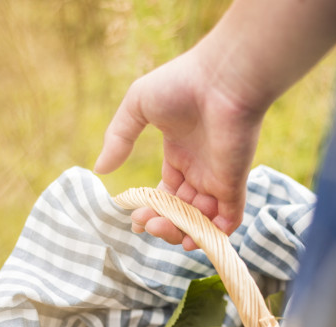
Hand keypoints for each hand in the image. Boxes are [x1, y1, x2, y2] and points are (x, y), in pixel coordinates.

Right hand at [94, 48, 264, 249]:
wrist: (222, 79)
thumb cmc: (182, 84)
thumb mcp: (137, 105)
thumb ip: (118, 138)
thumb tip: (100, 169)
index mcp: (180, 152)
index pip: (166, 192)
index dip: (151, 209)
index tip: (136, 220)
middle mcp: (200, 169)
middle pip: (181, 211)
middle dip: (163, 224)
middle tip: (147, 224)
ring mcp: (219, 178)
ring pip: (202, 220)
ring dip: (182, 233)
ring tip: (162, 228)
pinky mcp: (235, 183)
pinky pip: (229, 220)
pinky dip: (214, 235)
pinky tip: (193, 238)